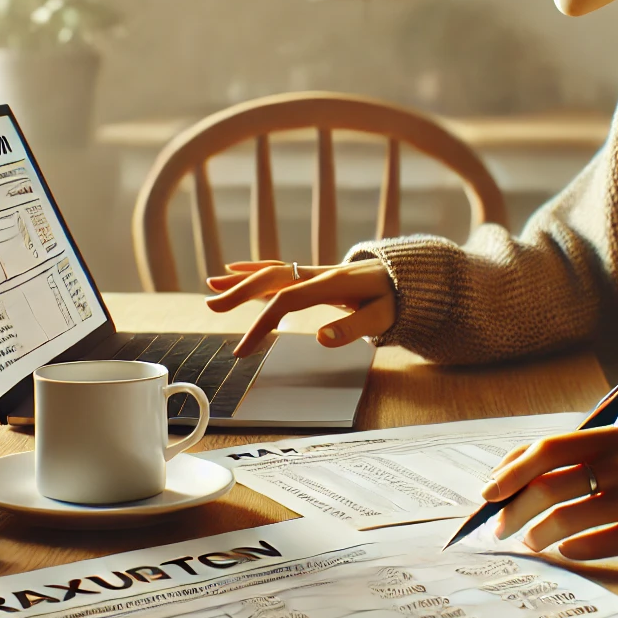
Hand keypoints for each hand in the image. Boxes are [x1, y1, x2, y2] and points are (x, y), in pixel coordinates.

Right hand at [205, 258, 394, 356]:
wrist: (405, 275)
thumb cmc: (395, 298)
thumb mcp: (382, 318)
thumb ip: (353, 328)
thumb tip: (320, 338)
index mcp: (330, 285)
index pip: (286, 301)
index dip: (262, 323)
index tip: (243, 349)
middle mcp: (317, 274)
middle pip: (271, 280)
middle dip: (240, 293)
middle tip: (212, 308)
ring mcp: (313, 272)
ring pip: (271, 272)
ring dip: (241, 280)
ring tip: (211, 286)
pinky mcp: (313, 275)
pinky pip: (279, 268)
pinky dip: (254, 269)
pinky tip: (235, 269)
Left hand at [482, 426, 617, 559]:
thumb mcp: (597, 449)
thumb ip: (553, 457)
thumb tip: (498, 481)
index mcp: (607, 436)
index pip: (550, 449)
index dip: (514, 471)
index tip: (488, 493)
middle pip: (553, 487)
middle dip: (516, 510)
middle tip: (498, 527)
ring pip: (569, 519)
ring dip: (537, 533)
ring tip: (529, 540)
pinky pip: (595, 544)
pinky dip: (570, 549)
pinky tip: (562, 549)